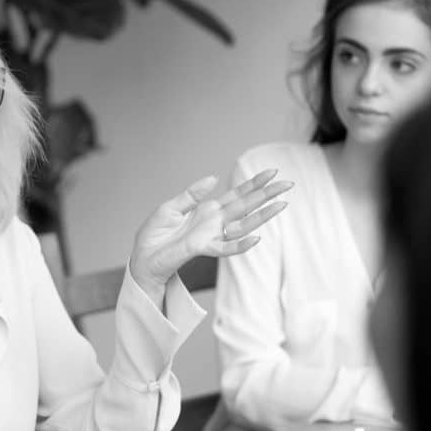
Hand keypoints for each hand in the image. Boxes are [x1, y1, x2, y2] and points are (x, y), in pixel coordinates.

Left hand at [129, 169, 291, 294]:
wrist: (142, 258)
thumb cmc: (154, 236)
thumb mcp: (170, 207)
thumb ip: (191, 194)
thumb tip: (213, 178)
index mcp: (207, 210)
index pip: (236, 195)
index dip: (253, 184)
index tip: (271, 172)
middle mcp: (214, 223)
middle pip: (245, 206)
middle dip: (266, 195)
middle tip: (288, 184)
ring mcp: (210, 236)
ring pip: (243, 226)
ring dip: (262, 216)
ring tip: (282, 205)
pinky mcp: (201, 249)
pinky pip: (225, 248)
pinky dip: (241, 244)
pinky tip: (256, 238)